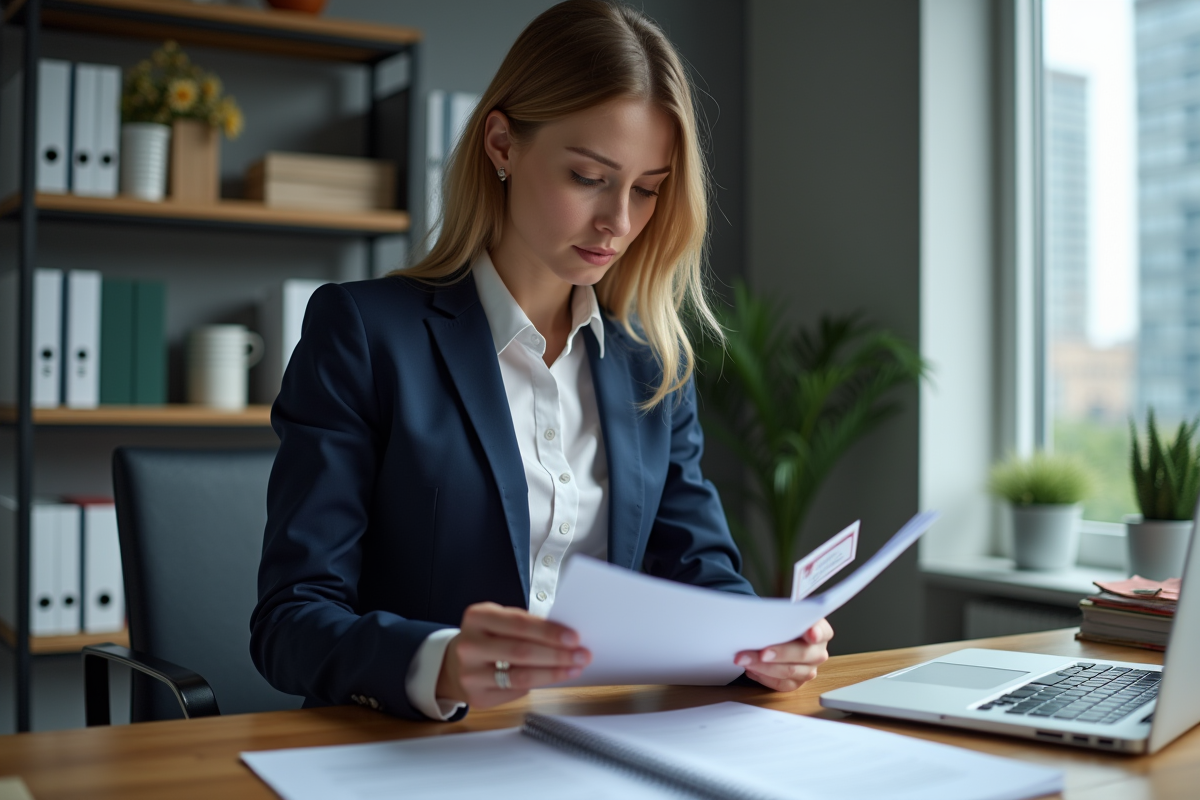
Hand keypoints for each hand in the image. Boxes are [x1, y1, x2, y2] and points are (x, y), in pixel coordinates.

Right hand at [436, 602, 591, 709]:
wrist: (454, 665)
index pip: (519, 623)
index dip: (549, 631)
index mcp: (477, 617)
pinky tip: (554, 678)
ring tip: (574, 668)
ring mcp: (470, 673)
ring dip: (553, 673)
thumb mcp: (498, 621)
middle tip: (581, 655)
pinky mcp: (477, 696)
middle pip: (521, 651)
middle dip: (557, 654)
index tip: (574, 637)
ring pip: (520, 676)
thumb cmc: (486, 638)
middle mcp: (469, 644)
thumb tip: (564, 637)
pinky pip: (515, 692)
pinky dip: (539, 684)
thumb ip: (525, 625)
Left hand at [733, 618, 832, 691]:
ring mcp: (808, 670)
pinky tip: (750, 669)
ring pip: (788, 671)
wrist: (778, 636)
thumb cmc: (782, 623)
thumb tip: (765, 619)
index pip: (822, 632)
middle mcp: (818, 653)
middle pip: (802, 654)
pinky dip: (763, 676)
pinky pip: (780, 683)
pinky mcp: (796, 683)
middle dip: (780, 653)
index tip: (810, 633)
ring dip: (764, 667)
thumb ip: (783, 616)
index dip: (816, 632)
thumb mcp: (785, 614)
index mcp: (821, 632)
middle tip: (761, 652)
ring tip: (744, 659)